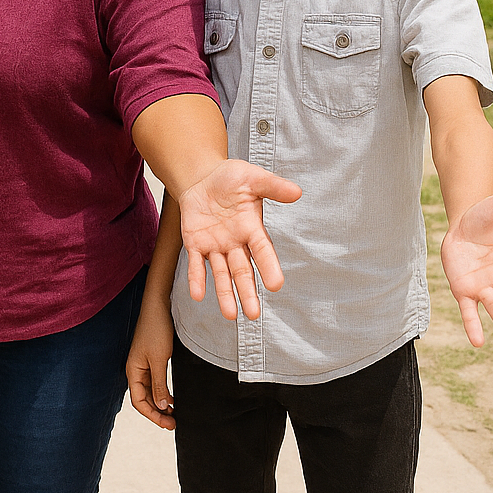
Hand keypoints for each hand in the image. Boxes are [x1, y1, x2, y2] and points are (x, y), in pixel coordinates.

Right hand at [126, 296, 175, 429]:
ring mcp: (143, 364)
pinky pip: (155, 382)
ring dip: (160, 404)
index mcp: (133, 370)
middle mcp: (136, 370)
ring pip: (149, 392)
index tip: (168, 424)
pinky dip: (163, 393)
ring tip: (175, 414)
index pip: (138, 402)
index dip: (152, 416)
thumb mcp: (159, 359)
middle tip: (174, 423)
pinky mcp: (152, 359)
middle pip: (143, 399)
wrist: (158, 306)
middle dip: (157, 413)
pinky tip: (173, 398)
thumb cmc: (156, 330)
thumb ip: (159, 384)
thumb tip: (161, 407)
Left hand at [177, 160, 301, 320]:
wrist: (201, 177)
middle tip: (253, 314)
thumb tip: (297, 192)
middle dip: (247, 292)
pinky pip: (196, 264)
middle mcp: (235, 242)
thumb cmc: (230, 178)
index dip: (269, 267)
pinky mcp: (195, 244)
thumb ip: (272, 186)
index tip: (276, 285)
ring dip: (225, 294)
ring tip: (230, 316)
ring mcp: (215, 245)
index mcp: (251, 228)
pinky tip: (197, 296)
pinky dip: (197, 279)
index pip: (262, 251)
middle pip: (242, 271)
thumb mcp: (252, 178)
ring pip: (221, 274)